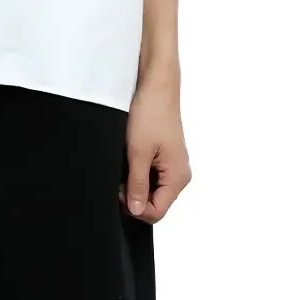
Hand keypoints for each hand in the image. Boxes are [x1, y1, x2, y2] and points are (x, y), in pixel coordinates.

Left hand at [121, 83, 190, 222]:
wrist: (156, 88)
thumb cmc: (151, 114)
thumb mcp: (138, 153)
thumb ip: (137, 185)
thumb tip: (136, 211)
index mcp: (178, 177)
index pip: (156, 212)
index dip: (134, 206)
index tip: (120, 188)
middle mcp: (180, 175)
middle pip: (154, 203)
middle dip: (134, 195)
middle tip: (120, 175)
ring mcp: (173, 167)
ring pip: (151, 191)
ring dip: (135, 183)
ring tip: (127, 163)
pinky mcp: (165, 159)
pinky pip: (152, 178)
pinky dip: (138, 173)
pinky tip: (131, 158)